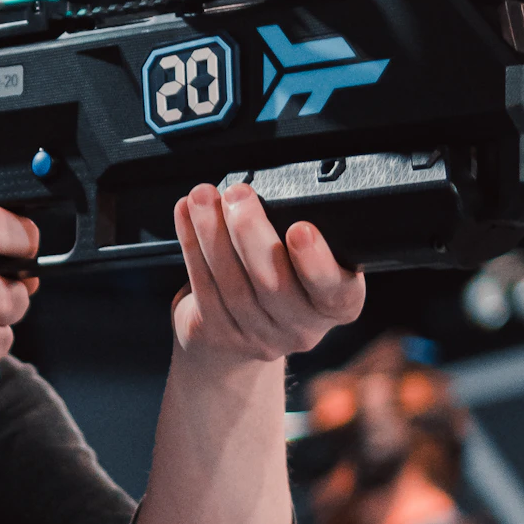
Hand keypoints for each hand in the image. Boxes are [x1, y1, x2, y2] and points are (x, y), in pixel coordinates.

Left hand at [172, 183, 364, 365]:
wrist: (241, 340)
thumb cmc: (283, 284)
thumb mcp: (310, 264)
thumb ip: (309, 235)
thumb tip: (283, 183)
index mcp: (337, 305)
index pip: (335, 291)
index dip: (316, 262)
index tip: (300, 228)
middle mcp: (301, 327)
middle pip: (274, 285)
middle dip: (250, 232)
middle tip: (237, 194)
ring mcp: (259, 337)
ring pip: (232, 285)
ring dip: (212, 233)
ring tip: (203, 197)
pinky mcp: (219, 333)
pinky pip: (203, 288)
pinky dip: (191, 245)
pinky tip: (187, 216)